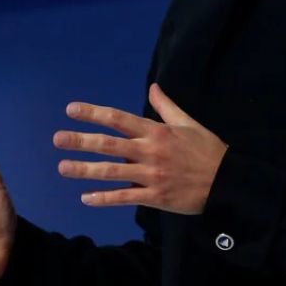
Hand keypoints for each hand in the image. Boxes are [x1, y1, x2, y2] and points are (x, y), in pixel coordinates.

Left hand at [54, 82, 227, 214]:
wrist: (228, 183)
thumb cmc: (208, 150)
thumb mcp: (188, 123)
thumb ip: (166, 106)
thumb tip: (153, 86)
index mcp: (156, 131)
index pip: (118, 118)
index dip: (93, 113)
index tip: (71, 110)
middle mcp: (149, 151)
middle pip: (108, 144)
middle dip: (80, 141)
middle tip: (57, 139)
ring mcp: (151, 175)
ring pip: (111, 172)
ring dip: (84, 170)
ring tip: (63, 167)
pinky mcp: (154, 196)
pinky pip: (124, 197)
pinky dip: (104, 198)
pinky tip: (86, 198)